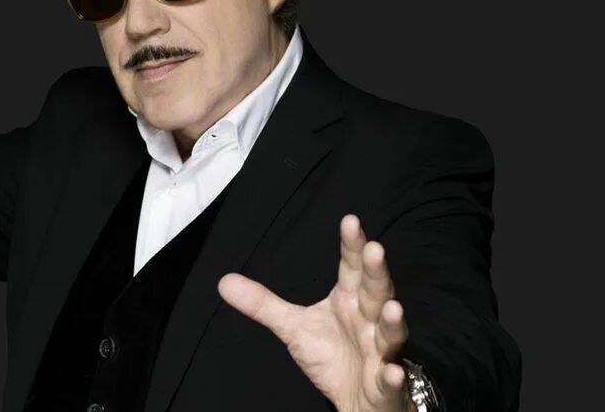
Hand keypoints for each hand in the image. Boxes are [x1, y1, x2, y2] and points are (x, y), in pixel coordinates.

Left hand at [217, 214, 412, 411]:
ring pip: (389, 333)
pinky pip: (389, 380)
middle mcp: (368, 320)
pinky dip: (392, 377)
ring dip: (391, 320)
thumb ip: (263, 304)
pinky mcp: (384, 383)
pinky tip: (392, 373)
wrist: (356, 399)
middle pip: (375, 292)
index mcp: (349, 301)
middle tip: (375, 249)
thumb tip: (224, 281)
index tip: (350, 221)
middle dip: (376, 272)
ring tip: (392, 307)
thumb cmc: (332, 355)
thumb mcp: (293, 327)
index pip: (351, 268)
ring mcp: (380, 351)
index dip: (352, 246)